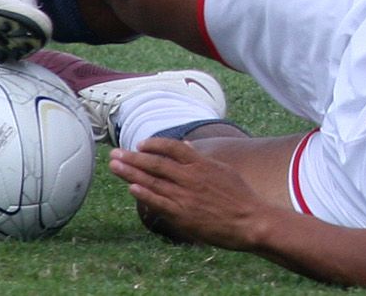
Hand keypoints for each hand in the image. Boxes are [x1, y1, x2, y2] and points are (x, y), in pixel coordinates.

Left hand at [109, 137, 264, 249]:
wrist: (250, 221)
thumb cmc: (240, 196)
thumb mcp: (223, 170)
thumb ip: (202, 159)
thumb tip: (187, 145)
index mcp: (202, 164)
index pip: (173, 147)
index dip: (155, 144)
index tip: (139, 144)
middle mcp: (191, 177)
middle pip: (156, 163)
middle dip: (133, 158)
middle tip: (115, 154)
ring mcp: (186, 196)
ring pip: (153, 181)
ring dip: (131, 173)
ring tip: (115, 166)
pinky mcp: (183, 215)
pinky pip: (159, 202)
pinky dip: (144, 194)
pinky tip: (131, 188)